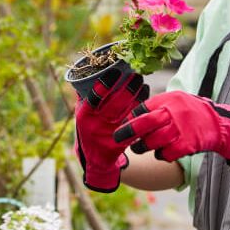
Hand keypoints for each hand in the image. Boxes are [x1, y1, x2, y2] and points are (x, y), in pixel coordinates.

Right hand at [75, 68, 148, 192]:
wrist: (96, 157)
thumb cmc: (89, 127)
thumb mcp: (82, 114)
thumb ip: (85, 95)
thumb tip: (89, 71)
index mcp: (84, 115)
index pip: (94, 98)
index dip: (105, 84)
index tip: (116, 71)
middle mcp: (96, 125)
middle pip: (115, 104)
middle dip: (128, 87)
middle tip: (136, 74)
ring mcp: (110, 134)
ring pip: (128, 111)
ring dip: (138, 95)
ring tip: (143, 82)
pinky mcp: (123, 141)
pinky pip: (135, 122)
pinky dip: (142, 108)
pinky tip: (146, 96)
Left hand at [113, 90, 229, 162]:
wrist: (219, 123)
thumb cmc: (191, 112)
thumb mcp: (175, 100)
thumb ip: (156, 107)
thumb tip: (130, 117)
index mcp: (169, 99)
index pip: (142, 109)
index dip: (129, 119)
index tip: (123, 126)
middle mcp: (173, 112)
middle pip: (143, 124)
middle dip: (127, 133)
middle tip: (119, 138)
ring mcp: (180, 129)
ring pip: (152, 142)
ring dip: (143, 147)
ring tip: (142, 147)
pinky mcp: (187, 145)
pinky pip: (165, 154)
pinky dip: (161, 155)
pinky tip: (164, 152)